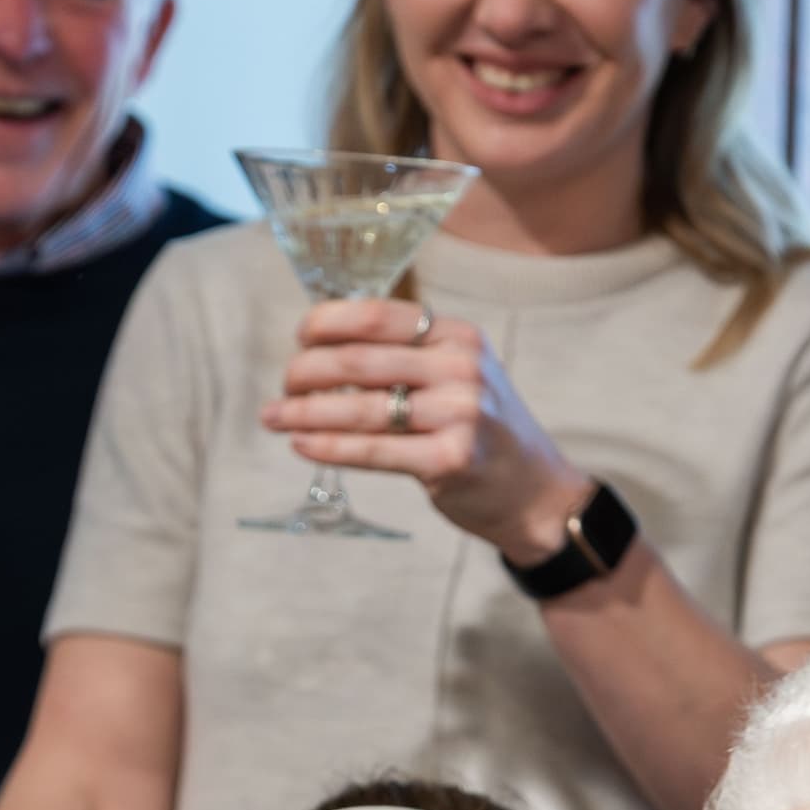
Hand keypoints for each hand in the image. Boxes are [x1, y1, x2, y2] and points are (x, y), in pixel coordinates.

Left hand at [263, 300, 597, 569]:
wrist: (536, 494)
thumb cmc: (483, 433)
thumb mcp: (459, 376)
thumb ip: (406, 359)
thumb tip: (324, 352)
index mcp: (457, 336)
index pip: (377, 315)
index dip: (326, 322)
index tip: (300, 338)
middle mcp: (461, 367)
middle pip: (359, 361)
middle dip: (306, 372)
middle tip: (283, 386)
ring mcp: (459, 413)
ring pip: (360, 408)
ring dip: (304, 412)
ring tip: (273, 417)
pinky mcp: (449, 460)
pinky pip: (372, 450)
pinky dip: (327, 446)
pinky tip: (300, 444)